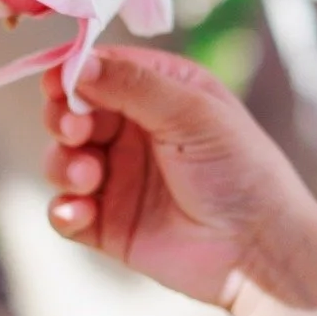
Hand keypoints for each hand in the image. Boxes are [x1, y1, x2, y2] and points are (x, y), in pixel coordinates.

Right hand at [44, 47, 316, 312]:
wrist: (259, 250)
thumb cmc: (241, 170)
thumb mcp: (193, 113)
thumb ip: (133, 85)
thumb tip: (78, 65)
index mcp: (159, 93)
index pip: (100, 70)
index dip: (73, 74)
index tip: (58, 84)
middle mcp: (133, 131)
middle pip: (72, 113)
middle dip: (63, 119)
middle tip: (75, 130)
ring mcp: (118, 179)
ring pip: (62, 161)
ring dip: (62, 164)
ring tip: (87, 175)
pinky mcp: (108, 224)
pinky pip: (66, 212)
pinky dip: (63, 210)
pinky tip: (79, 211)